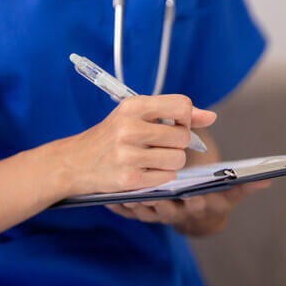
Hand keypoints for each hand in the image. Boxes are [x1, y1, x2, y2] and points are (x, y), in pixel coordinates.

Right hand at [54, 95, 216, 195]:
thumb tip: (211, 117)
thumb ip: (175, 113)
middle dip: (179, 144)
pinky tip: (145, 171)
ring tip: (153, 158)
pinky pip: (167, 177)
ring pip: (178, 159)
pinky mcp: (128, 179)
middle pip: (183, 136)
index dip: (186, 118)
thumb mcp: (136, 115)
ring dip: (172, 162)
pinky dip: (162, 176)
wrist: (74, 162)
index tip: (174, 125)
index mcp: (133, 106)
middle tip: (161, 145)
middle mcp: (129, 128)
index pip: (182, 106)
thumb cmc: (112, 136)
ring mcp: (128, 155)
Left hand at [107, 181, 270, 235]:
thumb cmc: (213, 198)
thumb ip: (245, 185)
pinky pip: (126, 212)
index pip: (197, 205)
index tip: (193, 193)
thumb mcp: (230, 195)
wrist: (195, 217)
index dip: (194, 201)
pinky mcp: (139, 213)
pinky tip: (109, 197)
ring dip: (135, 203)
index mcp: (197, 207)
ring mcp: (156, 215)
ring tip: (126, 190)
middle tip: (151, 191)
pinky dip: (118, 206)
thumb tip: (268, 179)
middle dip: (159, 202)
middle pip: (167, 210)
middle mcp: (176, 213)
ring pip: (144, 212)